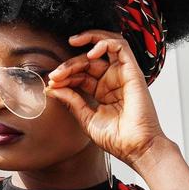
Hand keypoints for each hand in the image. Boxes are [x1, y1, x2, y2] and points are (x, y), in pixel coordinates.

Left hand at [45, 29, 169, 168]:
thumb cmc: (118, 139)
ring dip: (87, 41)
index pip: (81, 74)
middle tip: (56, 75)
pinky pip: (120, 46)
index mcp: (103, 92)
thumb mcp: (86, 118)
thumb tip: (52, 88)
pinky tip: (90, 54)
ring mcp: (123, 75)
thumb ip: (71, 101)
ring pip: (104, 47)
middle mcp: (113, 81)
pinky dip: (104, 42)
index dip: (65, 76)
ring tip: (72, 45)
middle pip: (88, 61)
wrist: (136, 148)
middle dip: (69, 64)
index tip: (51, 84)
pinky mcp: (133, 71)